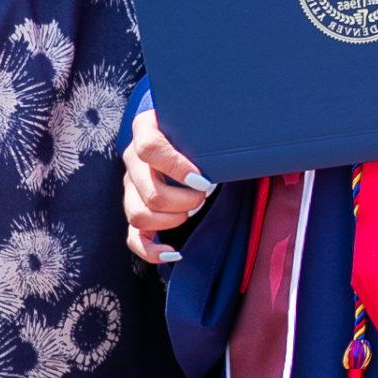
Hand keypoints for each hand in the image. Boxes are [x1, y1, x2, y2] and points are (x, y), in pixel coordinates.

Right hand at [123, 107, 213, 266]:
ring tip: (194, 210)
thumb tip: (246, 144)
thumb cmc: (203, 132)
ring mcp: (131, 186)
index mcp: (145, 129)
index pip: (149, 148)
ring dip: (171, 220)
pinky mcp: (135, 209)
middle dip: (183, 200)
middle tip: (206, 194)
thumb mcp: (205, 125)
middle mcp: (133, 158)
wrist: (193, 137)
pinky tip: (174, 252)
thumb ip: (215, 131)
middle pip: (148, 190)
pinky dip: (151, 250)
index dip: (176, 167)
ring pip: (138, 214)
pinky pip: (133, 238)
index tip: (204, 180)